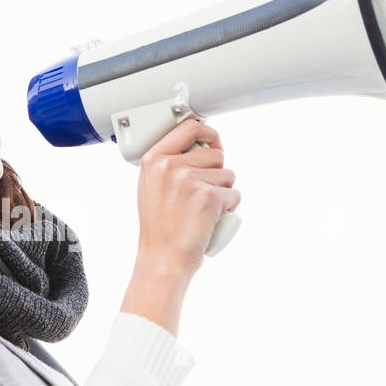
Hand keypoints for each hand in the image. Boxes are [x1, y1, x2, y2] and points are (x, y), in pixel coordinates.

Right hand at [135, 117, 239, 278]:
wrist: (163, 258)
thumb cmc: (159, 228)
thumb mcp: (151, 187)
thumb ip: (168, 164)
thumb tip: (198, 146)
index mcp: (154, 160)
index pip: (189, 127)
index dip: (208, 133)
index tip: (214, 143)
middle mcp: (170, 166)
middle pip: (215, 153)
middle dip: (217, 172)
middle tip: (202, 194)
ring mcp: (189, 180)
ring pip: (228, 174)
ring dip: (224, 191)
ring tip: (204, 209)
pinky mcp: (209, 197)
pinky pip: (234, 194)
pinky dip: (229, 208)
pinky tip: (212, 219)